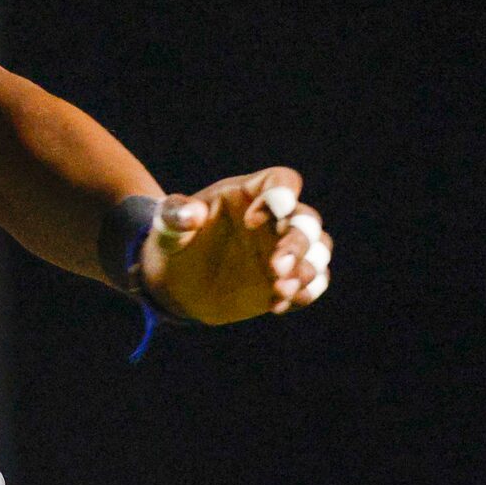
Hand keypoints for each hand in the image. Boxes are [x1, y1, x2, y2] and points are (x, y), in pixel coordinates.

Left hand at [140, 170, 332, 325]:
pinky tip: (275, 304)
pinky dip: (303, 293)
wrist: (176, 282)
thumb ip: (175, 214)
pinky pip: (313, 283)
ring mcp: (284, 250)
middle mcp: (275, 219)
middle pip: (307, 220)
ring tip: (279, 287)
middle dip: (298, 242)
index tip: (250, 220)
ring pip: (318, 251)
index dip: (280, 195)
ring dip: (306, 269)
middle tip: (276, 266)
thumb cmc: (174, 242)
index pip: (282, 180)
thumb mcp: (166, 225)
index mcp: (249, 193)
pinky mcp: (287, 280)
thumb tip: (192, 213)